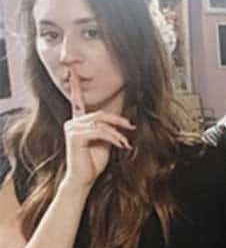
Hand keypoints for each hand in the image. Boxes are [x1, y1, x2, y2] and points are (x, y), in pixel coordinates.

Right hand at [62, 69, 132, 188]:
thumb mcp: (105, 142)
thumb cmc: (94, 162)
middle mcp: (72, 122)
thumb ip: (109, 130)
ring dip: (117, 133)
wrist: (84, 179)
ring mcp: (71, 129)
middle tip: (131, 127)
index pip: (77, 100)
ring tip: (125, 144)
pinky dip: (113, 138)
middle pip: (100, 114)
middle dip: (118, 120)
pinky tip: (120, 145)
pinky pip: (99, 132)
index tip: (72, 69)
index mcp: (78, 122)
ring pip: (101, 123)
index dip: (75, 85)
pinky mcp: (75, 137)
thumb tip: (122, 122)